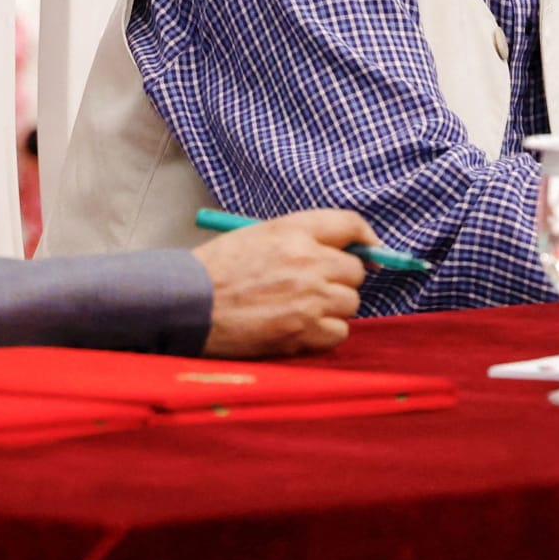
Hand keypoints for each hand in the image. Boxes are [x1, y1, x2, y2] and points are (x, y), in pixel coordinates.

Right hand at [190, 208, 374, 357]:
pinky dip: (324, 334)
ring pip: (351, 304)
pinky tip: (298, 329)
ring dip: (333, 309)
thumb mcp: (259, 235)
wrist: (188, 305)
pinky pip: (338, 333)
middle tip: (315, 287)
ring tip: (300, 310)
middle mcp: (308, 261)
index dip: (366, 240)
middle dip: (341, 280)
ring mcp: (309, 299)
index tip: (370, 252)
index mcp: (294, 231)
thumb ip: (301, 238)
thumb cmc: (218, 270)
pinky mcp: (303, 332)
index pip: (351, 224)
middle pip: (356, 271)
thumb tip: (344, 252)